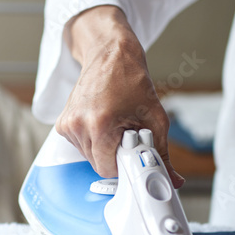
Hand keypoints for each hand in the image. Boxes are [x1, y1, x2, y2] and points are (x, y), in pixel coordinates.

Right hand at [56, 5, 184, 187]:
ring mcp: (67, 124)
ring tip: (115, 125)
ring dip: (104, 149)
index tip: (133, 155)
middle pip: (98, 164)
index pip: (107, 169)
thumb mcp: (155, 118)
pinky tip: (103, 122)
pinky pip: (80, 146)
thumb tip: (172, 179)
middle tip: (127, 135)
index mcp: (100, 125)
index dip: (124, 165)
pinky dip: (93, 141)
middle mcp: (78, 125)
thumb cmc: (131, 81)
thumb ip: (162, 153)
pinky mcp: (62, 123)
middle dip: (115, 156)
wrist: (110, 56)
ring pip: (88, 157)